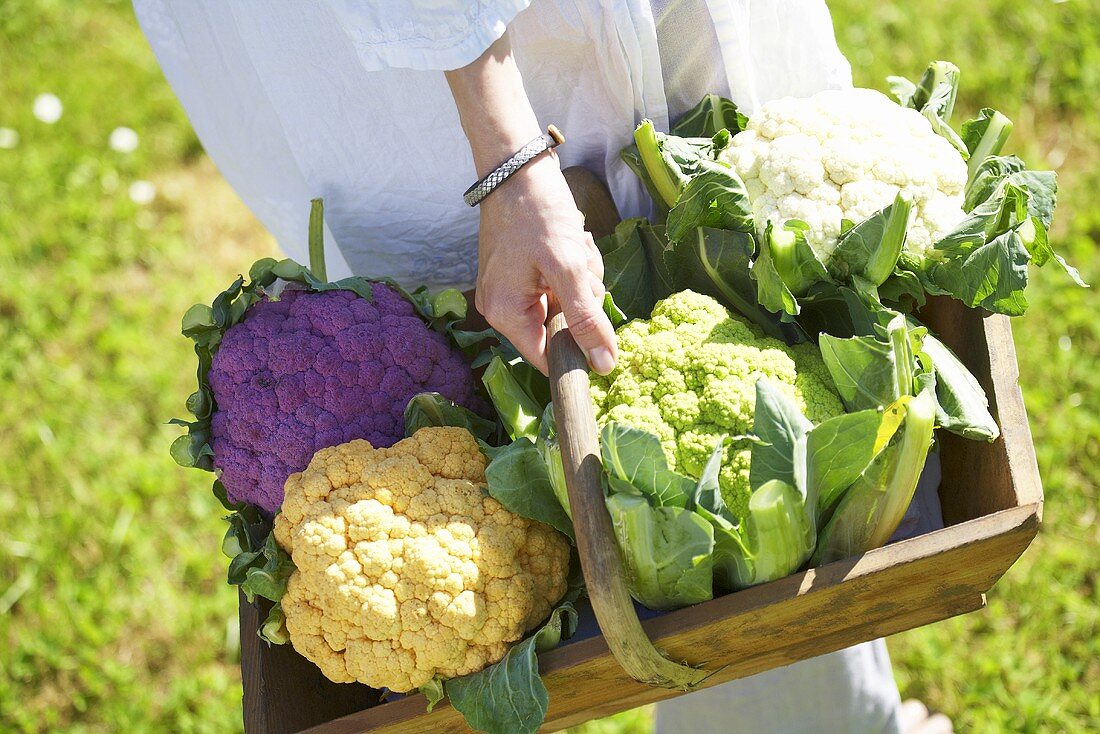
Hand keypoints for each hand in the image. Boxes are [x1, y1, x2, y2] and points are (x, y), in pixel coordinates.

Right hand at [476, 154, 616, 374]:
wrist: (517, 166)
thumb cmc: (537, 212)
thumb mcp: (568, 267)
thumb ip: (587, 319)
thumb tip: (604, 366)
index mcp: (506, 314)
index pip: (548, 358)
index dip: (579, 348)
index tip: (600, 326)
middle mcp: (503, 308)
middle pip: (561, 328)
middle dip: (582, 299)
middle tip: (580, 264)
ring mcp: (512, 289)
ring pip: (566, 304)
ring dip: (582, 278)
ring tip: (575, 246)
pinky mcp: (523, 272)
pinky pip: (559, 284)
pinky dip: (573, 266)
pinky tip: (571, 241)